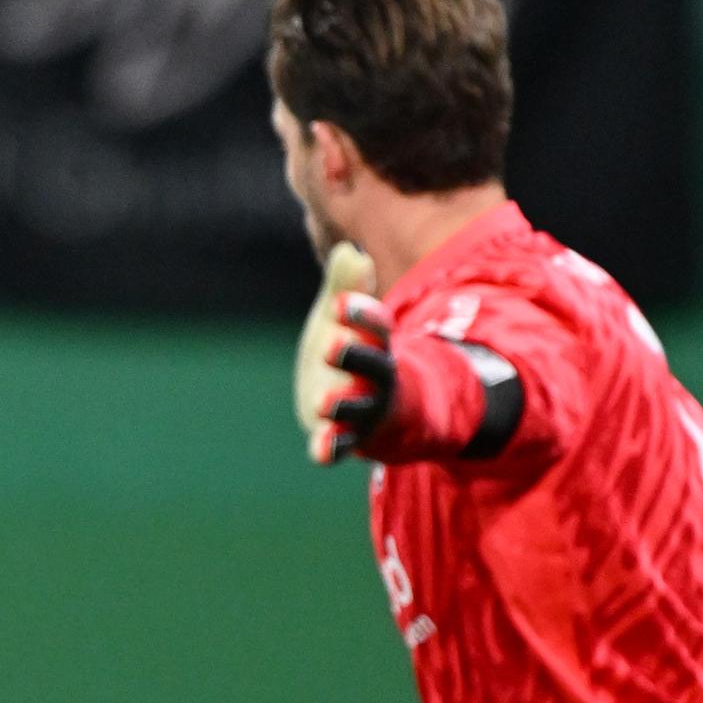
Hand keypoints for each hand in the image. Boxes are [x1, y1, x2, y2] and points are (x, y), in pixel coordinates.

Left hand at [298, 288, 401, 465]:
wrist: (383, 403)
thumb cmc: (357, 348)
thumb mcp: (348, 317)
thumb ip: (346, 286)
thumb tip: (350, 251)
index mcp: (377, 340)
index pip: (376, 323)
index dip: (359, 313)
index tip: (339, 303)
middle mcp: (378, 374)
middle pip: (371, 363)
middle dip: (353, 354)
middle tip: (330, 345)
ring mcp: (367, 406)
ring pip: (357, 406)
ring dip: (341, 404)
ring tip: (323, 402)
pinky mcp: (351, 435)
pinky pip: (342, 444)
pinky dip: (331, 448)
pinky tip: (318, 452)